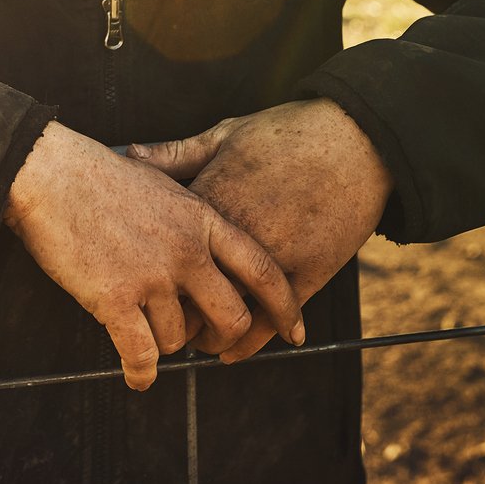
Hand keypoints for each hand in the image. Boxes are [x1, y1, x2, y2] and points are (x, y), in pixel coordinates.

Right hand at [3, 121, 303, 390]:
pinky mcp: (115, 298)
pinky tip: (138, 377)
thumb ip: (190, 214)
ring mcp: (152, 276)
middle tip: (205, 341)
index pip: (262, 269)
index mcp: (201, 219)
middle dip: (221, 337)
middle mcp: (186, 251)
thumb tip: (206, 242)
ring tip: (144, 328)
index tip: (295, 333)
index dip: (284, 306)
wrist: (48, 173)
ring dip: (164, 342)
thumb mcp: (161, 178)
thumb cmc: (96, 174)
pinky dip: (141, 373)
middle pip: (232, 317)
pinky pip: (141, 354)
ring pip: (180, 338)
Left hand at [132, 98, 390, 361]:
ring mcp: (273, 259)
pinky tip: (237, 351)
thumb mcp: (224, 134)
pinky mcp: (309, 273)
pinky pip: (273, 321)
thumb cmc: (286, 132)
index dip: (147, 278)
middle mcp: (235, 238)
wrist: (354, 138)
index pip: (162, 257)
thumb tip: (129, 152)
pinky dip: (253, 342)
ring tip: (201, 344)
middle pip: (190, 296)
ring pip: (230, 317)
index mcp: (208, 204)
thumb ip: (176, 153)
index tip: (140, 285)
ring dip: (212, 338)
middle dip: (174, 317)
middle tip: (165, 326)